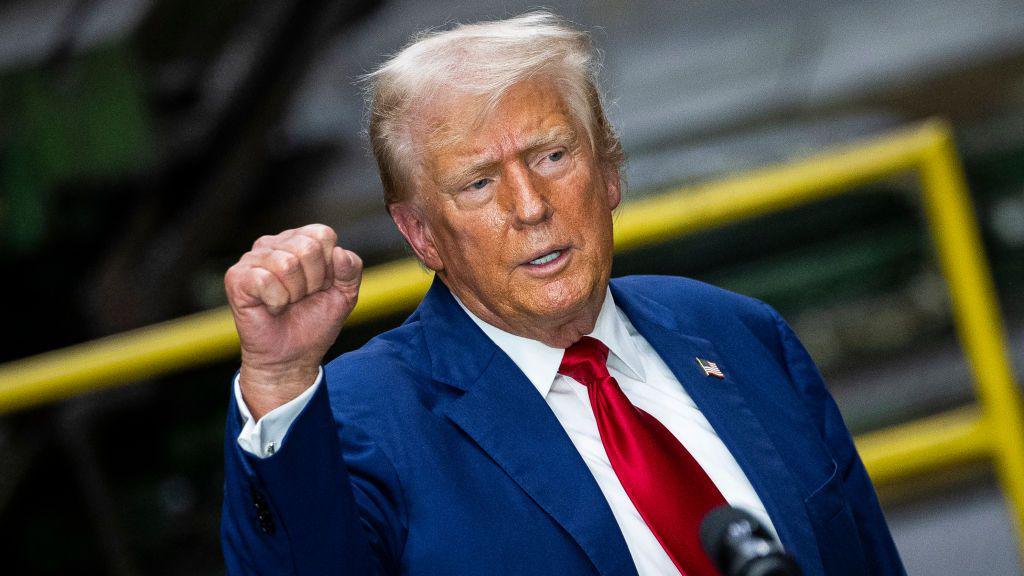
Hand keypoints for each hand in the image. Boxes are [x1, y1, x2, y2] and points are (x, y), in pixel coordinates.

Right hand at [224, 224, 362, 418]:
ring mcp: (252, 258)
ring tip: (287, 303)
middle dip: (313, 282)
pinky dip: (276, 301)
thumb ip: (351, 269)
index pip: (323, 234)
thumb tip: (339, 252)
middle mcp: (274, 244)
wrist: (292, 357)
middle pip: (307, 247)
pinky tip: (271, 307)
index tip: (321, 286)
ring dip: (294, 293)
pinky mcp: (236, 277)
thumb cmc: (314, 322)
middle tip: (302, 298)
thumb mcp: (345, 295)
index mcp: (300, 240)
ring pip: (287, 264)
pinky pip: (265, 280)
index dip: (329, 266)